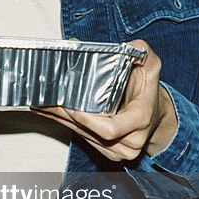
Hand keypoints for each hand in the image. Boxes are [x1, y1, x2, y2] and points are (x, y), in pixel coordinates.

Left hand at [34, 40, 177, 161]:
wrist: (156, 115)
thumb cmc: (149, 91)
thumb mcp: (152, 67)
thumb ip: (143, 53)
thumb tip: (131, 46)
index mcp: (140, 120)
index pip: (109, 129)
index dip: (88, 121)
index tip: (71, 108)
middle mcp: (130, 141)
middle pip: (90, 133)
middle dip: (65, 117)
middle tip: (45, 102)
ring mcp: (118, 151)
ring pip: (83, 137)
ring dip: (61, 121)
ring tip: (42, 105)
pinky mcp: (107, 152)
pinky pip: (83, 139)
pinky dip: (66, 126)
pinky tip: (51, 113)